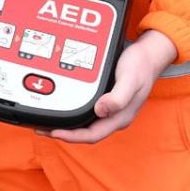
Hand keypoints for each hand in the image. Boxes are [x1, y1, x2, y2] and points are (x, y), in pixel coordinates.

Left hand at [40, 30, 177, 143]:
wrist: (149, 53)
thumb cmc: (141, 65)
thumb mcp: (130, 79)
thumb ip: (118, 97)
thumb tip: (101, 110)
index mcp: (120, 117)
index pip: (92, 135)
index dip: (71, 136)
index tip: (53, 133)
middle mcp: (113, 116)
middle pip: (85, 132)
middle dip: (63, 133)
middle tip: (41, 128)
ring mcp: (110, 109)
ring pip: (84, 123)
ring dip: (66, 124)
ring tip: (47, 120)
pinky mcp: (106, 100)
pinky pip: (86, 111)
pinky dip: (72, 111)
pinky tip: (62, 105)